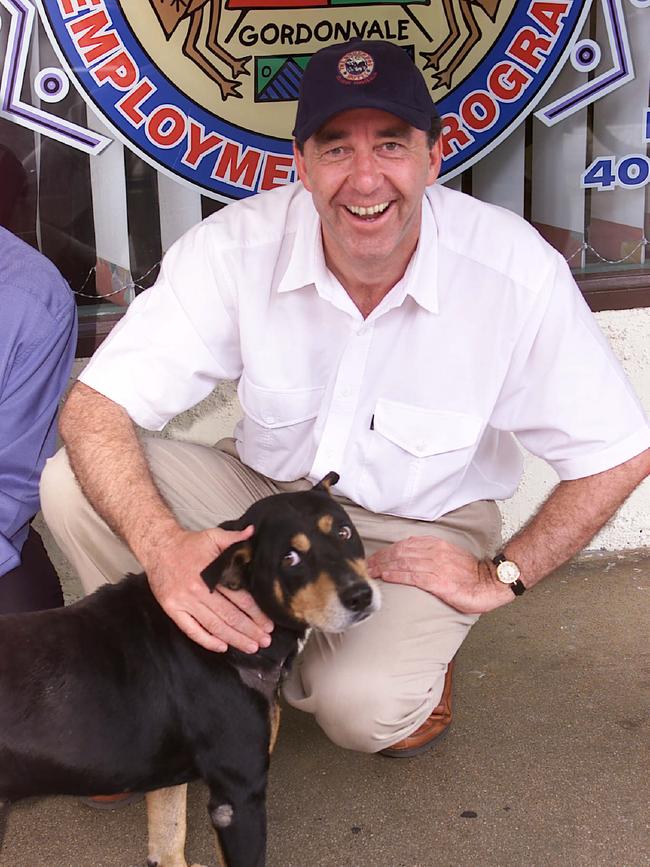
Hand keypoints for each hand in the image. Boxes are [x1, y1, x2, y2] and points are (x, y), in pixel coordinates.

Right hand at [144, 525, 273, 652]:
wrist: (158, 548)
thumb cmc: (188, 544)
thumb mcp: (213, 536)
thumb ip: (235, 538)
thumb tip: (253, 532)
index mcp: (212, 573)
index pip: (240, 598)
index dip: (256, 613)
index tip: (268, 624)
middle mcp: (199, 590)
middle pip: (229, 615)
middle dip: (250, 630)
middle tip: (264, 640)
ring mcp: (185, 602)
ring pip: (214, 625)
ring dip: (234, 638)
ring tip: (250, 647)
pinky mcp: (172, 609)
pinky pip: (191, 630)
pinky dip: (207, 641)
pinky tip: (222, 647)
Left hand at [367, 536, 513, 613]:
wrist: (491, 582)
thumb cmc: (471, 574)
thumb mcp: (449, 556)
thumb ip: (431, 554)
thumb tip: (412, 558)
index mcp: (436, 545)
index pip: (405, 544)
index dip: (387, 551)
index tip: (375, 557)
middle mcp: (434, 552)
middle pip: (399, 552)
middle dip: (380, 558)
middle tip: (367, 565)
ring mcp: (436, 566)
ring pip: (402, 562)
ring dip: (383, 566)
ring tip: (371, 571)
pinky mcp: (438, 581)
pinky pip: (412, 576)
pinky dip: (396, 575)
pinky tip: (386, 576)